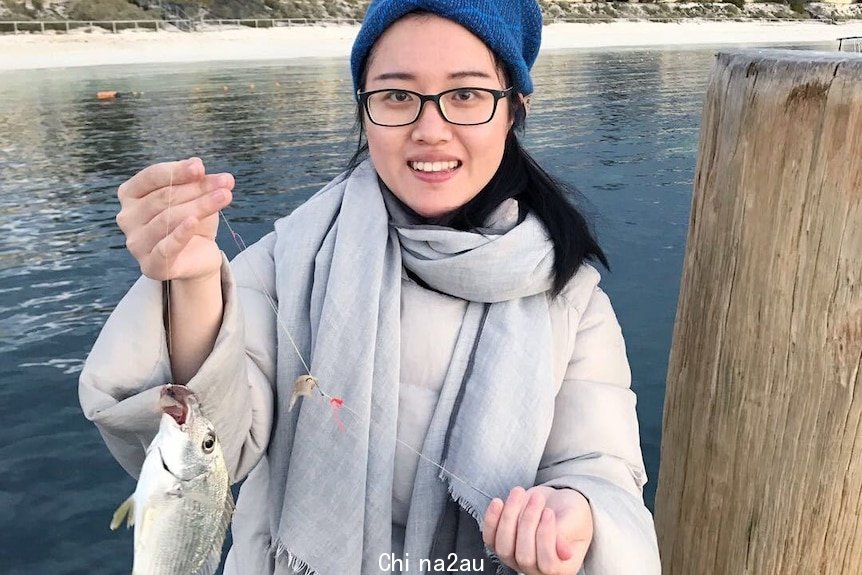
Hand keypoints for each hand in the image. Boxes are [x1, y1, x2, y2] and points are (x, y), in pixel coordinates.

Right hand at [116, 157, 233, 281]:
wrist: (198, 256)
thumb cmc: (191, 220)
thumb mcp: (196, 197)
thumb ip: (197, 182)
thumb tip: (205, 169)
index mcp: (130, 194)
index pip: (151, 177)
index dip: (176, 171)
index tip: (200, 167)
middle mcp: (127, 218)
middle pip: (163, 197)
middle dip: (197, 188)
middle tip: (225, 183)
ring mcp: (136, 243)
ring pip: (168, 219)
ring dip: (200, 206)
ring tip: (225, 196)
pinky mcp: (151, 265)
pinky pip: (165, 248)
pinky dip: (180, 234)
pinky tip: (194, 221)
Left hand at [482, 485, 592, 574]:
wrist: (556, 503)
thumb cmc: (571, 513)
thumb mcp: (575, 519)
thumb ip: (566, 535)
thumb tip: (564, 553)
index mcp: (560, 568)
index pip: (548, 564)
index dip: (545, 537)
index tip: (548, 512)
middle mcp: (536, 569)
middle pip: (524, 557)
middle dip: (528, 522)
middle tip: (537, 499)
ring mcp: (515, 558)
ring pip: (504, 547)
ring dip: (509, 517)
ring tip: (519, 493)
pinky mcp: (501, 543)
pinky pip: (489, 538)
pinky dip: (491, 520)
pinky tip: (498, 502)